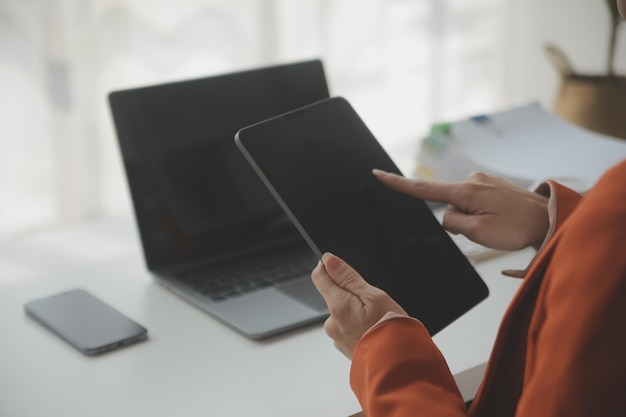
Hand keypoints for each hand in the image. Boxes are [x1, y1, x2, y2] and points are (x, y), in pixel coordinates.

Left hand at [311, 253, 406, 358]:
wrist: (400, 369)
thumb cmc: (392, 332)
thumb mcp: (374, 296)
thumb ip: (348, 277)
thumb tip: (328, 260)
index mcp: (337, 306)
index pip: (320, 278)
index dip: (328, 267)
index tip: (338, 265)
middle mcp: (332, 324)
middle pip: (335, 297)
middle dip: (352, 295)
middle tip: (375, 303)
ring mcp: (338, 338)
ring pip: (344, 314)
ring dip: (358, 313)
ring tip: (379, 321)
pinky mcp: (346, 349)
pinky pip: (350, 330)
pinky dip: (361, 328)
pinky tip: (376, 332)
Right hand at [373, 170, 549, 250]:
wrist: (551, 218)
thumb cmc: (519, 227)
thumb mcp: (479, 233)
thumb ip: (452, 223)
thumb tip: (446, 216)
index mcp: (465, 191)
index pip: (422, 188)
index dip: (398, 183)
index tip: (378, 174)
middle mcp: (472, 180)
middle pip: (447, 205)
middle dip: (459, 221)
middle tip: (487, 229)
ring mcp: (482, 181)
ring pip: (461, 205)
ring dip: (472, 219)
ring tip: (499, 225)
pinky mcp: (491, 185)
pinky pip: (474, 202)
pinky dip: (480, 214)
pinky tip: (500, 219)